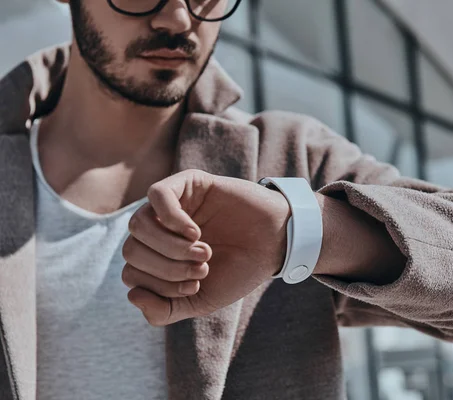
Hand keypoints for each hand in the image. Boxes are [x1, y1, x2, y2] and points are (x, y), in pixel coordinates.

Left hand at [122, 169, 290, 325]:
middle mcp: (158, 230)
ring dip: (170, 247)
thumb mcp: (201, 300)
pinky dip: (172, 219)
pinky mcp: (187, 182)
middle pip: (132, 251)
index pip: (132, 274)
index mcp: (158, 257)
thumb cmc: (239, 270)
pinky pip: (157, 195)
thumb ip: (165, 310)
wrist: (275, 244)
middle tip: (202, 269)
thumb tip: (133, 296)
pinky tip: (196, 232)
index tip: (196, 288)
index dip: (160, 287)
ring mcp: (171, 205)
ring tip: (203, 252)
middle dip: (167, 268)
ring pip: (138, 224)